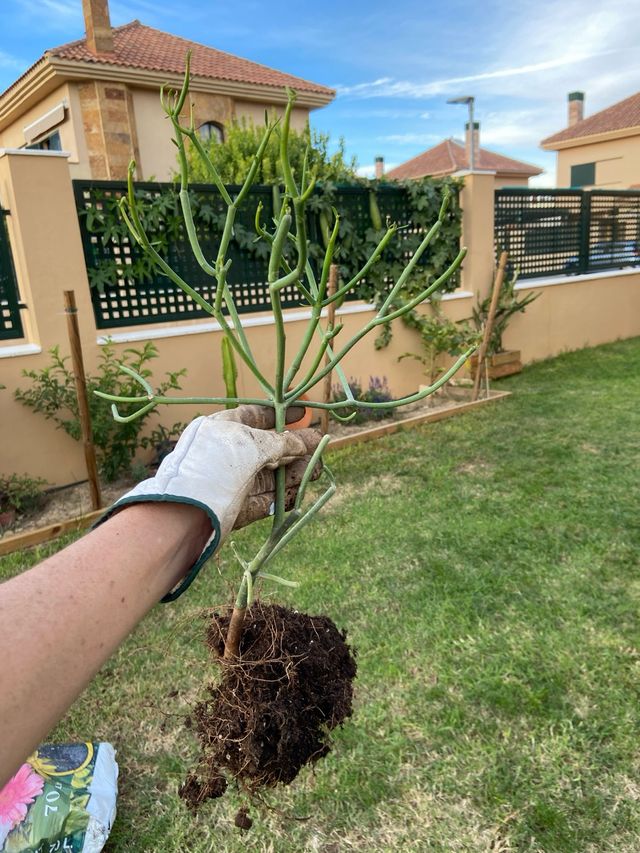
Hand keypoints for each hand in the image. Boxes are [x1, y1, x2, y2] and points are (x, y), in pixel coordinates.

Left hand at [96, 405, 321, 600]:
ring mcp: (231, 482)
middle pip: (267, 448)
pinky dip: (283, 495)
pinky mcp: (236, 509)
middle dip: (293, 447)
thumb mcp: (251, 444)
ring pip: (269, 475)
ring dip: (294, 472)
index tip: (303, 412)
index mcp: (222, 429)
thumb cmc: (215, 466)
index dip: (279, 414)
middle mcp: (227, 454)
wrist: (185, 513)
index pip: (254, 415)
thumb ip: (280, 443)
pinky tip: (302, 492)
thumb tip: (302, 442)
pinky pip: (265, 499)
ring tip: (318, 470)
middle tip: (319, 447)